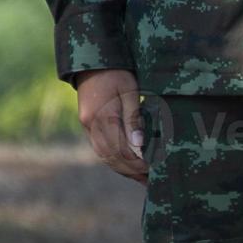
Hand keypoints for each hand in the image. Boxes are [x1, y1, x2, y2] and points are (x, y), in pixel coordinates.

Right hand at [75, 69, 147, 183]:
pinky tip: (129, 168)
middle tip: (153, 180)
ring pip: (105, 157)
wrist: (92, 62)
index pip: (122, 150)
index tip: (155, 170)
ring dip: (124, 170)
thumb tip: (138, 146)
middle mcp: (91, 125)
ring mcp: (87, 127)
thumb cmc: (116, 74)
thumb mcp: (130, 92)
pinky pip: (101, 150)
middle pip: (112, 158)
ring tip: (144, 179)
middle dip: (133, 171)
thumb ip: (134, 118)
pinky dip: (115, 161)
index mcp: (103, 117)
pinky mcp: (88, 126)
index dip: (138, 164)